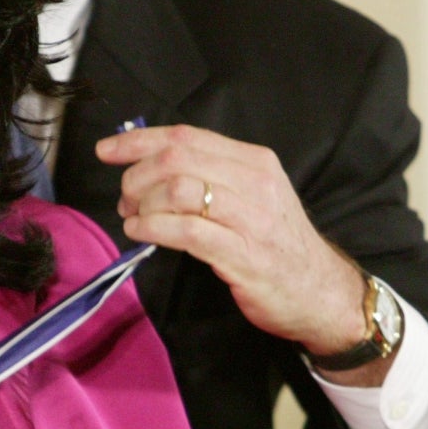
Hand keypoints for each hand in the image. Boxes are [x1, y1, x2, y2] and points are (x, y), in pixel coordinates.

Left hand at [95, 126, 379, 376]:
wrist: (320, 292)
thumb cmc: (277, 245)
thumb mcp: (252, 197)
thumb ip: (211, 177)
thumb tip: (151, 165)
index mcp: (254, 161)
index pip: (187, 137)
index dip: (139, 141)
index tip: (107, 151)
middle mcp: (255, 182)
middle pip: (178, 159)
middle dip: (137, 175)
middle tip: (125, 198)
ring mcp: (251, 218)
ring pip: (179, 189)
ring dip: (143, 203)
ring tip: (134, 219)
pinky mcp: (242, 254)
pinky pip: (186, 230)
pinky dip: (152, 227)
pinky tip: (140, 232)